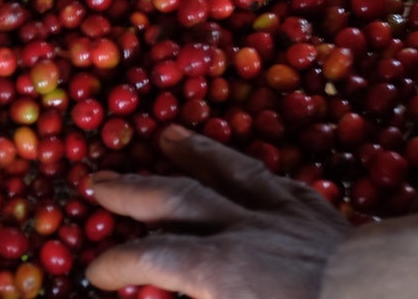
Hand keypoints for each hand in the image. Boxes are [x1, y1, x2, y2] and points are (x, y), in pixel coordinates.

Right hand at [87, 127, 349, 298]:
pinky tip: (253, 169)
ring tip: (168, 134)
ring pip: (230, 172)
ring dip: (194, 153)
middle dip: (133, 190)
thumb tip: (156, 292)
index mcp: (217, 268)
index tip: (95, 272)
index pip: (148, 259)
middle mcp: (243, 229)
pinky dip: (259, 173)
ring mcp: (284, 215)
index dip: (115, 264)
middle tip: (97, 179)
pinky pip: (282, 183)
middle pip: (176, 198)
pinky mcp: (322, 214)